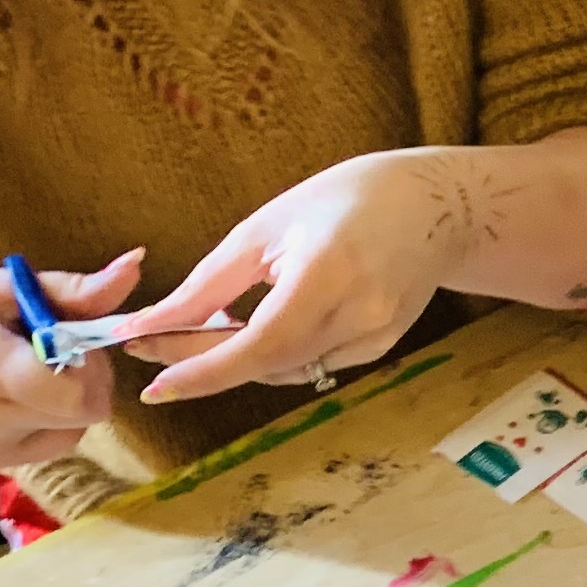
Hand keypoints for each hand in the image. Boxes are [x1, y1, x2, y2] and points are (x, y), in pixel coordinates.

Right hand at [0, 256, 139, 470]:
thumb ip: (72, 289)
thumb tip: (136, 266)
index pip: (74, 388)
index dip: (91, 361)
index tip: (72, 334)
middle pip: (84, 412)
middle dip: (89, 378)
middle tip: (60, 348)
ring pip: (74, 431)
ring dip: (72, 399)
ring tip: (31, 368)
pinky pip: (51, 445)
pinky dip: (53, 418)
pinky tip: (20, 392)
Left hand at [129, 152, 472, 401]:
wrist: (437, 206)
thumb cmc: (345, 199)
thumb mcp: (266, 227)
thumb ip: (210, 284)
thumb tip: (148, 326)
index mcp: (328, 271)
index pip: (259, 343)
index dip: (204, 372)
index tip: (155, 387)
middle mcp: (360, 313)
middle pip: (267, 362)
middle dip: (206, 360)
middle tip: (157, 346)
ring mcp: (378, 336)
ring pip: (288, 370)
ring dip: (242, 358)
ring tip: (217, 322)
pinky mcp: (383, 348)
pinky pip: (314, 364)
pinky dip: (278, 354)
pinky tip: (269, 324)